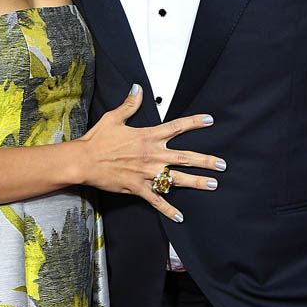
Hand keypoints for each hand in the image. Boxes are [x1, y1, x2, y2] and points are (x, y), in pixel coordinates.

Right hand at [78, 85, 225, 221]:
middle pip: (185, 157)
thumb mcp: (113, 118)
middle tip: (222, 165)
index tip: (210, 120)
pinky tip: (180, 217)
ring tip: (212, 185)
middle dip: (206, 161)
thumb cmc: (98, 139)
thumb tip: (137, 88)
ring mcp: (146, 173)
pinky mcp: (138, 188)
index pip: (176, 127)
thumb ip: (129, 105)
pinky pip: (157, 200)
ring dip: (196, 182)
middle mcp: (152, 155)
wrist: (83, 161)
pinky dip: (168, 209)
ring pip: (177, 179)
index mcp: (148, 136)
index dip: (194, 123)